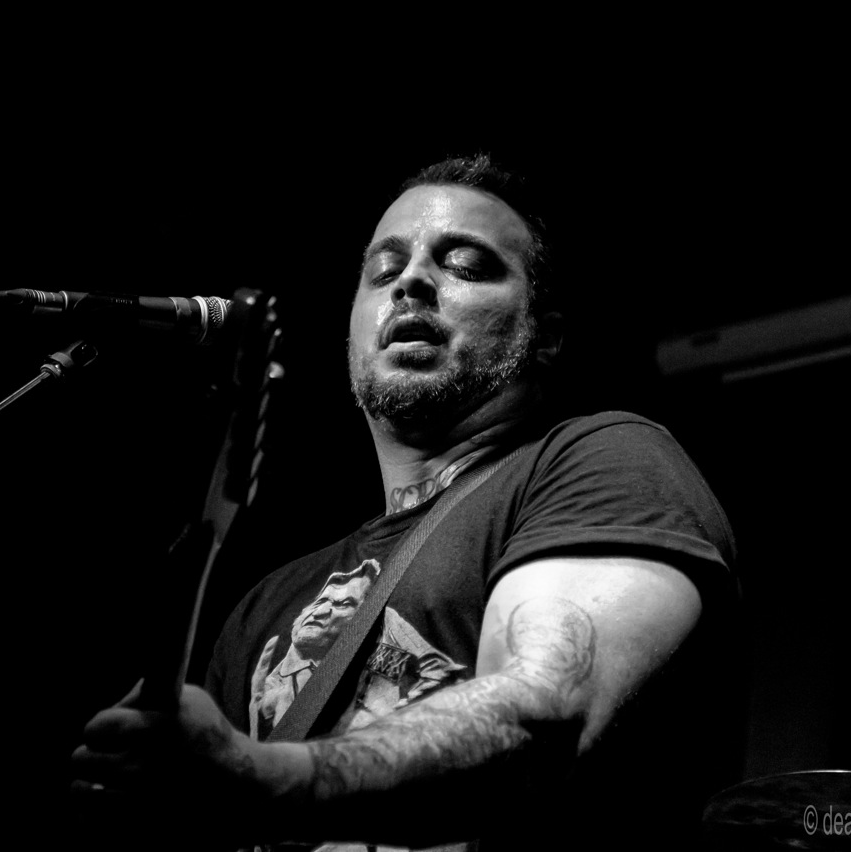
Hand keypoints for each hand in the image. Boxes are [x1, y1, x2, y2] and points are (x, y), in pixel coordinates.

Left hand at [71, 680, 268, 839]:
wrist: (236, 783)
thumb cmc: (209, 736)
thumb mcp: (190, 701)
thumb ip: (148, 696)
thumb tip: (114, 705)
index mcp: (157, 728)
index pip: (97, 726)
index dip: (98, 727)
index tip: (105, 730)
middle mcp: (144, 766)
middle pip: (80, 759)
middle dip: (91, 754)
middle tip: (105, 755)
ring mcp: (138, 802)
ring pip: (79, 792)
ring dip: (88, 784)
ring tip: (107, 778)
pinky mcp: (136, 828)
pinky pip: (89, 821)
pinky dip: (94, 813)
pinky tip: (112, 800)